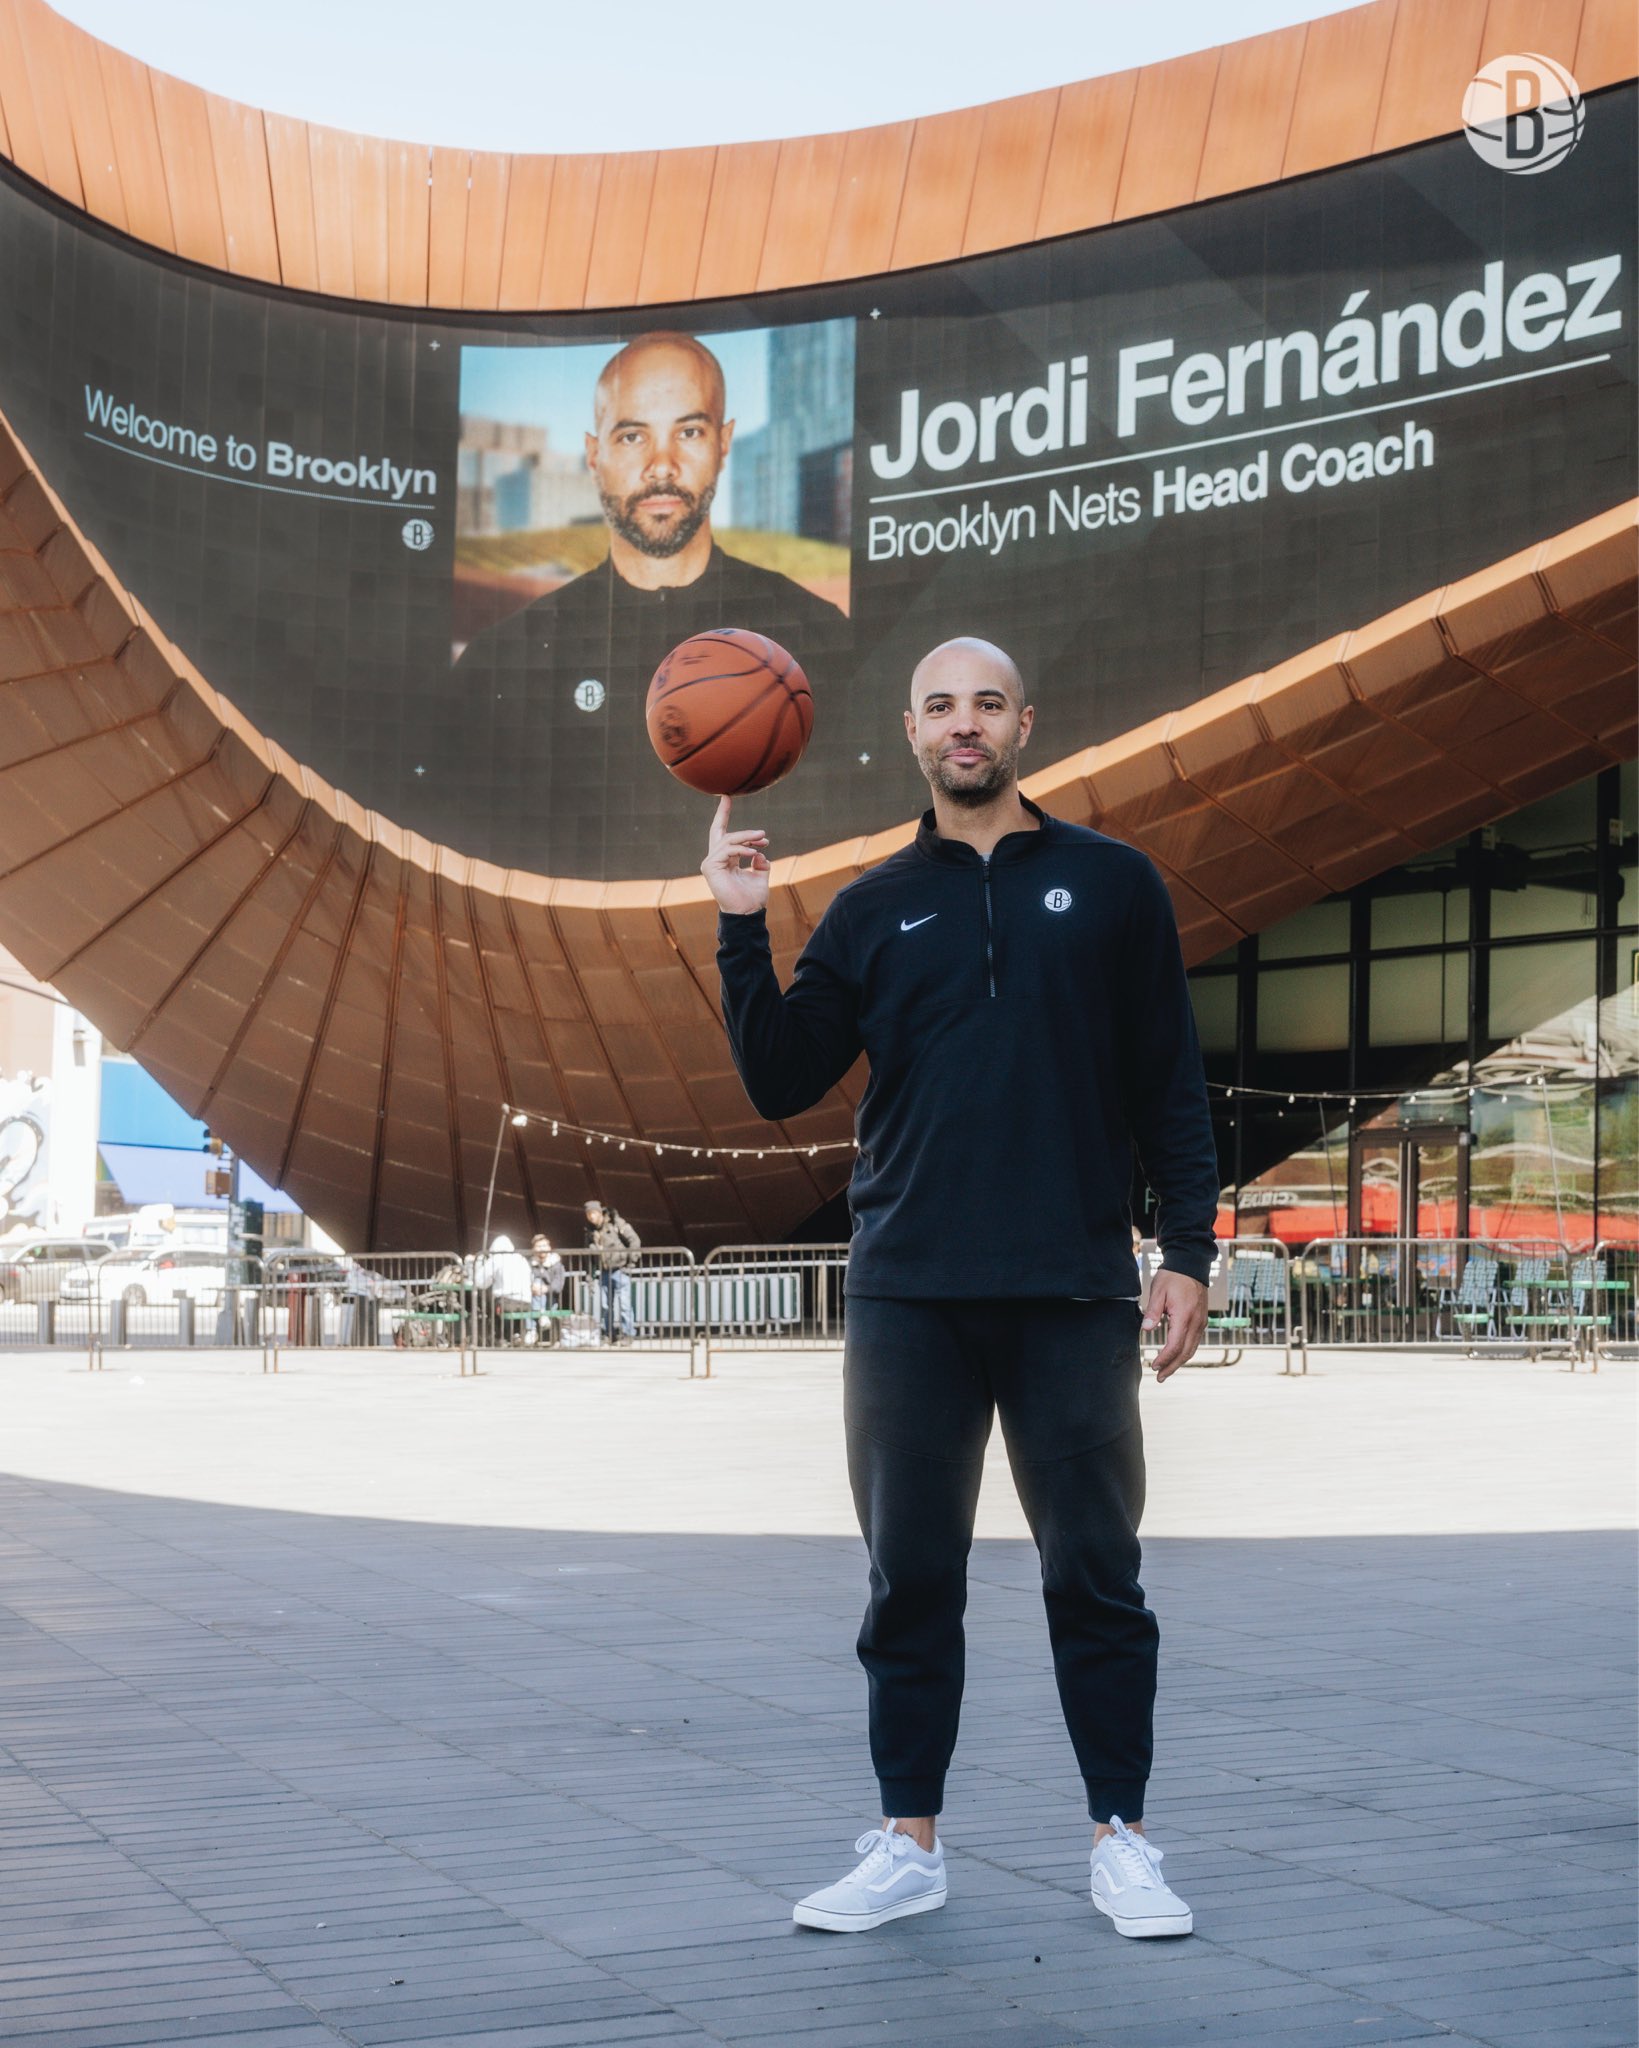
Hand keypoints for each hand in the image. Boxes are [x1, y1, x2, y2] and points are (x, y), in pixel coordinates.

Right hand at [701, 795, 770, 914]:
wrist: (747, 913)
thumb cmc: (752, 898)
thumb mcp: (760, 875)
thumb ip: (760, 862)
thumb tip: (761, 853)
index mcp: (726, 860)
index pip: (722, 833)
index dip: (723, 814)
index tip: (726, 796)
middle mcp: (715, 859)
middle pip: (722, 832)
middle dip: (736, 824)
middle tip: (763, 833)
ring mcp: (710, 863)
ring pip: (728, 840)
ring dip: (747, 838)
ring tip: (763, 840)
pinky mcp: (710, 867)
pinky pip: (727, 850)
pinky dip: (742, 849)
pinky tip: (755, 853)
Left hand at [1143, 1270, 1207, 1381]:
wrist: (1191, 1264)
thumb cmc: (1173, 1276)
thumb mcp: (1158, 1291)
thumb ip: (1152, 1311)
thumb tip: (1145, 1330)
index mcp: (1184, 1316)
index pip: (1174, 1345)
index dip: (1164, 1358)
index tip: (1153, 1366)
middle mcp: (1196, 1322)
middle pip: (1185, 1352)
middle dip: (1172, 1366)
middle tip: (1159, 1377)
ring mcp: (1201, 1322)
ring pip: (1192, 1349)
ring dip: (1179, 1362)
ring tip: (1166, 1371)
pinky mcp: (1201, 1320)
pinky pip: (1194, 1341)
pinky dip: (1185, 1352)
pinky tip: (1176, 1356)